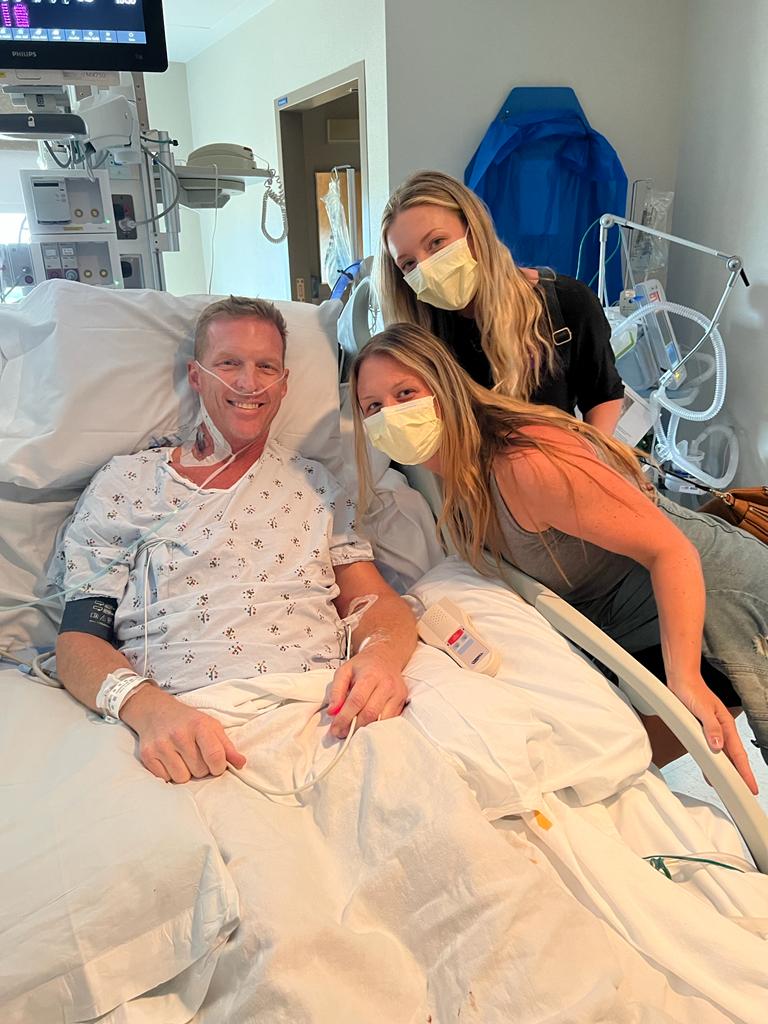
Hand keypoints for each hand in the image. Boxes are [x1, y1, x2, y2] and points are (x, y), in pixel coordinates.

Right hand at [121, 685, 246, 783]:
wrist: (155, 711)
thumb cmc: (188, 721)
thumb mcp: (211, 727)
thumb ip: (227, 747)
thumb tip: (241, 764)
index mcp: (199, 726)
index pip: (215, 757)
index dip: (219, 767)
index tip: (216, 766)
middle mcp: (179, 734)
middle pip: (199, 771)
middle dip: (201, 769)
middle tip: (196, 757)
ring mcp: (161, 745)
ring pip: (181, 778)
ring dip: (185, 773)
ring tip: (183, 759)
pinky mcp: (147, 755)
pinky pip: (165, 779)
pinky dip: (170, 774)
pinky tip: (170, 761)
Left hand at [327, 648, 408, 738]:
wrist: (386, 656)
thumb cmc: (363, 665)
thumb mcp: (344, 671)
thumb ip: (336, 690)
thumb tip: (332, 711)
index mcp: (370, 675)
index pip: (356, 701)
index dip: (344, 717)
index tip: (335, 728)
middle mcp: (386, 685)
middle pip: (370, 713)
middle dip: (353, 727)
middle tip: (342, 732)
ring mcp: (397, 693)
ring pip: (381, 719)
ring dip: (365, 729)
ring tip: (352, 730)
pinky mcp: (402, 700)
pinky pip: (389, 719)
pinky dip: (376, 725)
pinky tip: (366, 724)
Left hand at [669, 676, 757, 794]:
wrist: (682, 679)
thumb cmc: (692, 690)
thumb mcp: (701, 709)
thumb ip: (710, 727)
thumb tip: (719, 745)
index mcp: (726, 725)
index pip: (738, 754)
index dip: (745, 772)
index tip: (751, 787)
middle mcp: (722, 729)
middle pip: (734, 757)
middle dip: (741, 775)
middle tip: (746, 792)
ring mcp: (713, 729)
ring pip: (723, 755)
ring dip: (727, 770)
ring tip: (730, 787)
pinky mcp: (702, 729)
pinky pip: (710, 750)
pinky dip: (712, 762)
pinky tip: (710, 770)